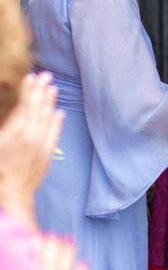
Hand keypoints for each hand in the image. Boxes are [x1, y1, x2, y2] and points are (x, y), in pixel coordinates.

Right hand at [0, 72, 62, 225]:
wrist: (12, 194)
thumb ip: (5, 127)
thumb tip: (14, 116)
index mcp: (15, 131)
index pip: (25, 105)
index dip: (28, 90)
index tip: (31, 77)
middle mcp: (31, 135)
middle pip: (38, 108)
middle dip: (41, 90)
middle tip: (46, 75)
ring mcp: (41, 144)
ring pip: (48, 118)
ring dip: (50, 102)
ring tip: (53, 88)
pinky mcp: (46, 154)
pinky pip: (54, 133)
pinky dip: (57, 122)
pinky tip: (59, 113)